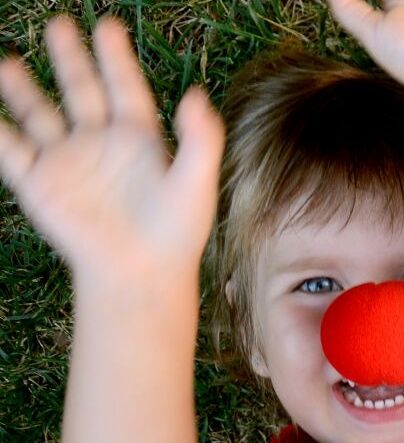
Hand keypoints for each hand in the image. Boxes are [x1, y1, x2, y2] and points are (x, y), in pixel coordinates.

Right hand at [0, 17, 222, 280]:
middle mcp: (99, 143)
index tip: (106, 24)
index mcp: (139, 138)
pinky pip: (10, 151)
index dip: (115, 57)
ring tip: (7, 61)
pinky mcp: (39, 184)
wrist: (141, 273)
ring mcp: (67, 161)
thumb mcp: (196, 180)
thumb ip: (200, 137)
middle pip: (80, 90)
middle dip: (69, 58)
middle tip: (59, 24)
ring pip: (39, 114)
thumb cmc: (176, 232)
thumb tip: (196, 95)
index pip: (124, 86)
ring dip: (22, 88)